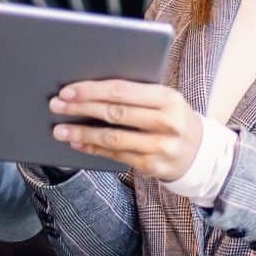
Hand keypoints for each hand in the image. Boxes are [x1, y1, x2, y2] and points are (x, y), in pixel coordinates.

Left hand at [48, 80, 201, 179]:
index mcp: (167, 97)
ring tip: (59, 129)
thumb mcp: (164, 99)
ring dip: (82, 132)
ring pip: (112, 138)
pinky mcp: (152, 166)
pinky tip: (78, 143)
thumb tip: (90, 88)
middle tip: (56, 105)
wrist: (200, 152)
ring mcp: (160, 146)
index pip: (123, 90)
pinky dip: (93, 148)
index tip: (68, 90)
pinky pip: (116, 156)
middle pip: (115, 113)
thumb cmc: (172, 117)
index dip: (92, 90)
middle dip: (81, 108)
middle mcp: (166, 122)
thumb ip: (136, 92)